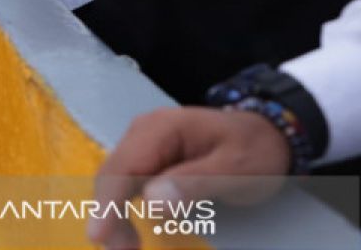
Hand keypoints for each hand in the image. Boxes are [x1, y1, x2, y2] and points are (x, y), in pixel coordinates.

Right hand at [89, 107, 290, 248]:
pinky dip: (124, 208)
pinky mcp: (148, 158)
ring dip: (115, 214)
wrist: (267, 135)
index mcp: (162, 128)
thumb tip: (150, 201)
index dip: (108, 202)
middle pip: (112, 174)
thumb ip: (196, 183)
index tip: (98, 235)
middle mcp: (143, 132)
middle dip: (109, 213)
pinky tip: (129, 229)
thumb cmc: (254, 150)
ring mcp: (143, 144)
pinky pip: (127, 183)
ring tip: (126, 247)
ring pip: (115, 180)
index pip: (124, 166)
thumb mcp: (237, 169)